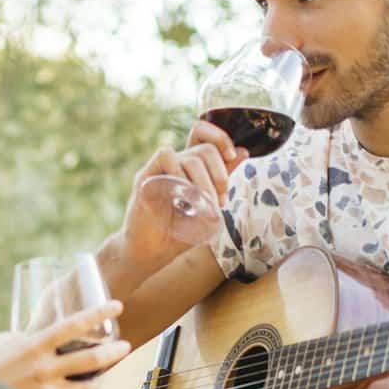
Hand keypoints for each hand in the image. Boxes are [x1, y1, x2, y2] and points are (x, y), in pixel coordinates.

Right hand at [0, 301, 129, 388]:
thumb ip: (19, 340)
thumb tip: (31, 339)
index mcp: (34, 345)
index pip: (74, 325)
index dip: (99, 313)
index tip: (117, 306)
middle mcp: (45, 368)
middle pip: (91, 359)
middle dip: (114, 352)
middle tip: (125, 347)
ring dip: (99, 382)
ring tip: (103, 378)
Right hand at [113, 120, 247, 270]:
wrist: (152, 253)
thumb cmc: (179, 233)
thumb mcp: (208, 206)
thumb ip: (222, 180)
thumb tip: (243, 151)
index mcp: (190, 168)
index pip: (204, 135)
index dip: (221, 138)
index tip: (232, 155)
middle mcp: (176, 165)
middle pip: (205, 148)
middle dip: (220, 174)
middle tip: (219, 201)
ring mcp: (161, 170)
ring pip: (191, 157)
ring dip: (205, 182)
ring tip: (204, 206)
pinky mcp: (146, 177)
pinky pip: (165, 156)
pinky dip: (180, 172)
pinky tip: (184, 197)